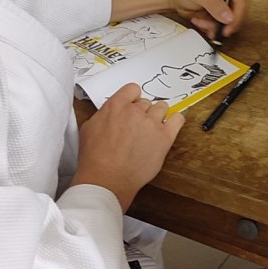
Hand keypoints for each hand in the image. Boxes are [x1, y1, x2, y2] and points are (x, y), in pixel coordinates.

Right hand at [72, 84, 184, 210]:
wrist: (107, 179)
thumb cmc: (95, 158)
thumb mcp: (89, 128)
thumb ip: (104, 114)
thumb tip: (112, 112)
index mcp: (116, 106)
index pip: (133, 89)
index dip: (132, 98)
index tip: (132, 107)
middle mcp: (136, 111)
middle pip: (147, 102)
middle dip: (142, 113)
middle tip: (137, 127)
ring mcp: (152, 123)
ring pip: (162, 108)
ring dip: (157, 117)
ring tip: (150, 131)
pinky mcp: (165, 138)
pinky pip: (178, 120)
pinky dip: (175, 121)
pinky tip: (169, 128)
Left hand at [168, 0, 246, 39]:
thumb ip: (215, 5)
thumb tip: (229, 18)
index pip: (241, 4)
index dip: (236, 19)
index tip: (227, 29)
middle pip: (237, 17)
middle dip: (222, 25)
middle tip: (210, 28)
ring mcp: (227, 6)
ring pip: (228, 25)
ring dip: (213, 27)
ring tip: (199, 21)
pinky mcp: (220, 16)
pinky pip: (221, 28)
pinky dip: (210, 29)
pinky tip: (199, 21)